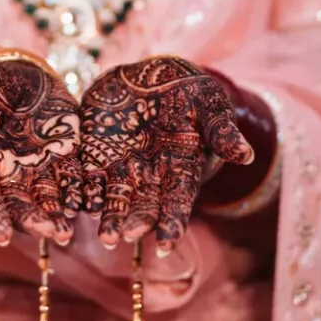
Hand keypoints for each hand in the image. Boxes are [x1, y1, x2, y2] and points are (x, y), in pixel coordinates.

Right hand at [0, 58, 80, 247]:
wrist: (8, 75)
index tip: (0, 236)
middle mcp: (9, 174)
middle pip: (21, 204)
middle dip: (35, 220)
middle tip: (51, 233)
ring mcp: (38, 165)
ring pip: (50, 195)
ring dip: (61, 212)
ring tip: (70, 229)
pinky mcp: (63, 152)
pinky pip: (75, 174)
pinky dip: (82, 187)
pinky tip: (92, 201)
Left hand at [80, 56, 252, 250]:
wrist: (152, 76)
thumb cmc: (189, 93)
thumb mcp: (210, 104)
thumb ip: (221, 130)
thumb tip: (246, 154)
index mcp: (180, 168)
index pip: (177, 201)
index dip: (171, 223)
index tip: (165, 245)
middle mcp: (150, 175)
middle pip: (142, 204)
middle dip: (134, 221)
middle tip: (124, 236)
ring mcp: (121, 165)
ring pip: (112, 197)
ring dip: (107, 215)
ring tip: (103, 236)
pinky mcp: (95, 152)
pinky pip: (86, 175)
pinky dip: (80, 190)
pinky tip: (74, 205)